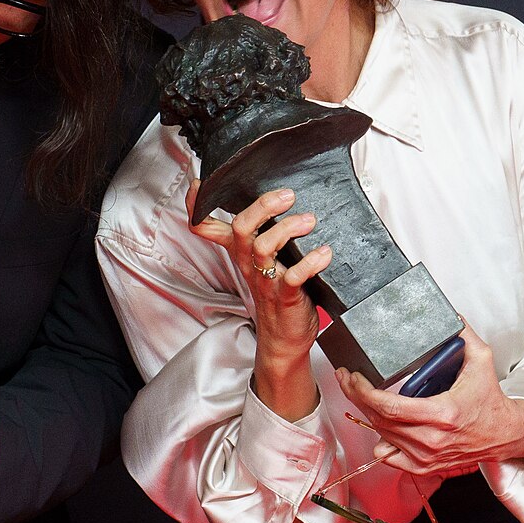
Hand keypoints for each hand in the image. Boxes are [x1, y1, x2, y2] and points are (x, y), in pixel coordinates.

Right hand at [188, 180, 328, 417]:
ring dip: (288, 229)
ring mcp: (265, 279)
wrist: (284, 338)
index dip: (198, 206)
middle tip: (287, 196)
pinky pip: (294, 276)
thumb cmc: (277, 292)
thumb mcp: (260, 260)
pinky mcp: (285, 295)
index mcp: (239, 251)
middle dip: (263, 206)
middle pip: (240, 227)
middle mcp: (248, 263)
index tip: (200, 184)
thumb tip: (273, 199)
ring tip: (310, 220)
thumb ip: (260, 232)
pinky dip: (312, 262)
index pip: (206, 227)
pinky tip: (325, 253)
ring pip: (263, 246)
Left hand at [334, 326, 523, 477]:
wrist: (505, 434)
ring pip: (380, 435)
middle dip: (356, 397)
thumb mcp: (482, 361)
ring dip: (367, 414)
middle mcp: (431, 439)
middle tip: (347, 379)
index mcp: (441, 414)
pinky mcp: (424, 466)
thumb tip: (452, 316)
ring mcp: (426, 456)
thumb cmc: (490, 401)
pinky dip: (380, 440)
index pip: (388, 406)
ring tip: (362, 395)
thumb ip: (465, 336)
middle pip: (378, 419)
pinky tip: (381, 424)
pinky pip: (388, 456)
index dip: (363, 391)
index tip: (353, 376)